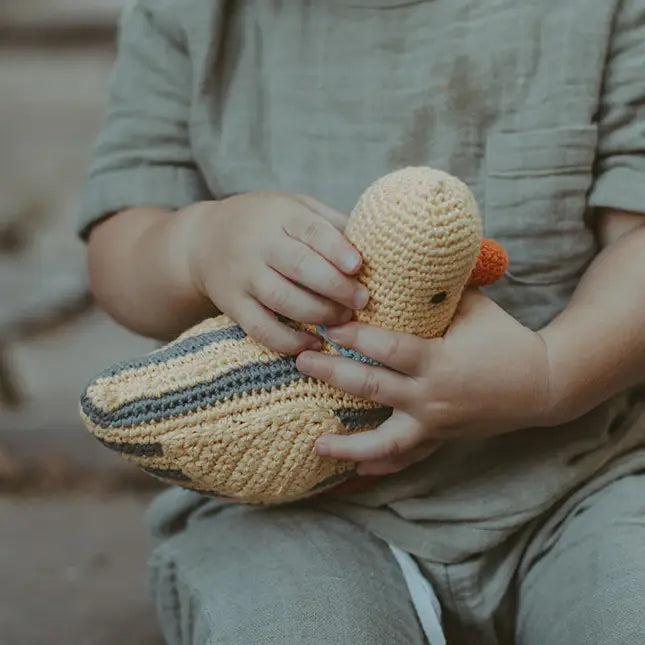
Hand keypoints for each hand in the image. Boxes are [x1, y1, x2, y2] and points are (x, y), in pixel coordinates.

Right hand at [185, 192, 369, 353]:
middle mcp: (258, 244)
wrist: (203, 240)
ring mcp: (243, 276)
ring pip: (282, 299)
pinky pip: (260, 328)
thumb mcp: (293, 207)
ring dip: (318, 313)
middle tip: (362, 300)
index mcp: (280, 215)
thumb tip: (376, 243)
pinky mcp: (232, 305)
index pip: (310, 230)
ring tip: (344, 319)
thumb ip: (330, 223)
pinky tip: (313, 343)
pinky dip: (288, 341)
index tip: (358, 265)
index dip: (336, 249)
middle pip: (300, 266)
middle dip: (335, 287)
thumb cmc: (263, 223)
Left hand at [295, 289, 552, 474]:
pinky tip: (354, 467)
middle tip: (301, 363)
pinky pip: (407, 458)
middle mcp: (432, 397)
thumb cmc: (505, 338)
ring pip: (385, 441)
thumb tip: (406, 260)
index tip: (325, 326)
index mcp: (439, 360)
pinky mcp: (440, 439)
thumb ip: (438, 290)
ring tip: (317, 443)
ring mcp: (435, 424)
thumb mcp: (474, 307)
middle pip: (372, 388)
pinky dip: (380, 465)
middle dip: (332, 375)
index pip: (387, 348)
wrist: (543, 385)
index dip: (354, 336)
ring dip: (349, 443)